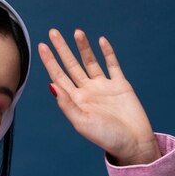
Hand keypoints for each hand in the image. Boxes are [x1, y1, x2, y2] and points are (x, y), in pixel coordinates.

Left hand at [38, 29, 160, 165]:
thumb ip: (66, 104)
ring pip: (90, 62)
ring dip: (83, 47)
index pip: (58, 76)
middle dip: (62, 49)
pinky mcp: (120, 85)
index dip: (50, 61)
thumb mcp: (81, 122)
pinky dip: (107, 53)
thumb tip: (51, 85)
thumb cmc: (105, 137)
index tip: (42, 46)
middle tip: (53, 32)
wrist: (133, 143)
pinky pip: (112, 65)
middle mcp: (86, 91)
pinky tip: (100, 41)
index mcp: (74, 100)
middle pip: (71, 65)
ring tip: (76, 32)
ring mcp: (103, 87)